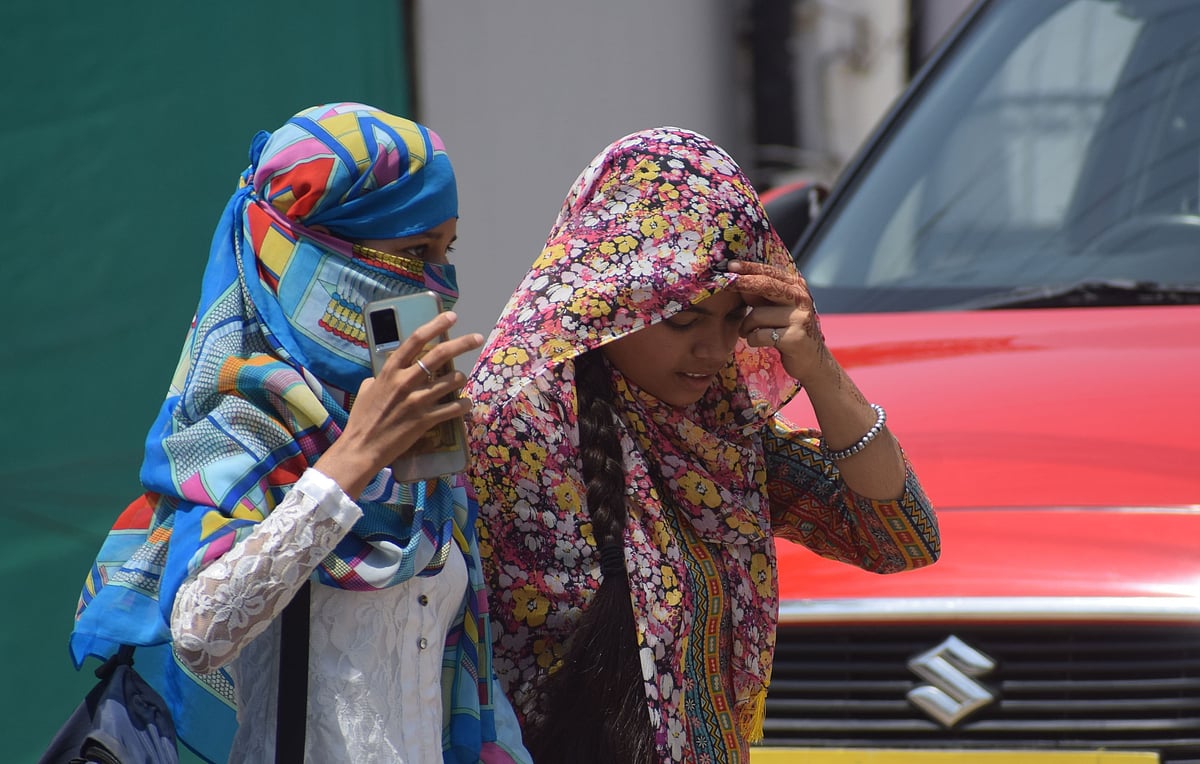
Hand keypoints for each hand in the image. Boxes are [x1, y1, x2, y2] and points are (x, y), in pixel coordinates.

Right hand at [315, 311, 483, 498]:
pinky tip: (466, 405)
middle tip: (477, 338)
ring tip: (462, 379)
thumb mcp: (366, 390)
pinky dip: (464, 405)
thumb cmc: (362, 419)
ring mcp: (416, 401)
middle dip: (462, 343)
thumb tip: (384, 374)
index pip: (415, 340)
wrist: (361, 448)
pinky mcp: (425, 420)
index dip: (435, 325)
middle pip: (440, 354)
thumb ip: (380, 378)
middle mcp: (405, 382)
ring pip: (451, 381)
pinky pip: (454, 408)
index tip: (451, 317)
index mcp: (390, 371)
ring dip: (461, 378)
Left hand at [727, 260, 828, 382]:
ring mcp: (799, 317)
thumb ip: (760, 295)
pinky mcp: (795, 338)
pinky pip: (759, 335)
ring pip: (756, 315)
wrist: (811, 360)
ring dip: (745, 326)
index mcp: (796, 286)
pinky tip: (758, 342)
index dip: (748, 267)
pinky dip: (752, 339)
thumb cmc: (787, 330)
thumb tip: (736, 279)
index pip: (769, 272)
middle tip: (723, 284)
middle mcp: (800, 298)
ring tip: (748, 333)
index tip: (729, 265)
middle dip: (741, 283)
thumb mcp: (776, 308)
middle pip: (765, 285)